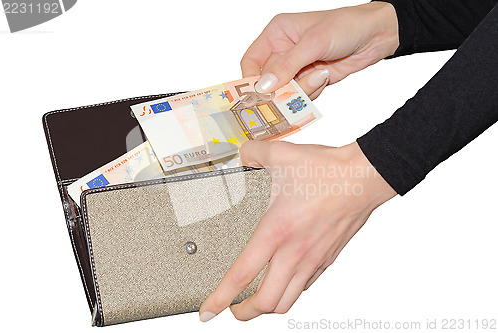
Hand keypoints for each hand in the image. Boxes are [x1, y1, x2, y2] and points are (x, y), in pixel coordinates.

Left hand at [199, 141, 396, 320]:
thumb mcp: (281, 154)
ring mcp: (313, 260)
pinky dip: (290, 291)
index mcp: (276, 231)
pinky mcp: (327, 259)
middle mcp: (294, 252)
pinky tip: (284, 280)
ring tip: (256, 303)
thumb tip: (242, 154)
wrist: (364, 177)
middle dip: (243, 313)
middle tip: (232, 309)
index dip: (219, 299)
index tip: (207, 312)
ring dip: (267, 308)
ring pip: (288, 302)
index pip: (241, 275)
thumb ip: (253, 153)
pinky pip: (305, 286)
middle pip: (264, 303)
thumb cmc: (328, 171)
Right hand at [241, 2, 398, 99]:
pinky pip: (301, 95)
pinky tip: (325, 77)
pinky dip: (312, 92)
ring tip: (320, 75)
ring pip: (285, 91)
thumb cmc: (346, 26)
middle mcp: (283, 50)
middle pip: (268, 81)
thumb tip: (263, 86)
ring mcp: (297, 67)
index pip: (251, 61)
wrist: (377, 34)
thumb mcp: (313, 43)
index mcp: (277, 34)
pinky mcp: (310, 79)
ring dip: (301, 90)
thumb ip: (286, 66)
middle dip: (282, 88)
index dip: (250, 79)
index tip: (257, 94)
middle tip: (296, 88)